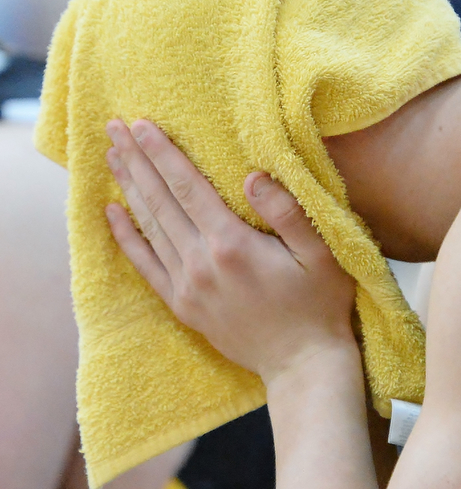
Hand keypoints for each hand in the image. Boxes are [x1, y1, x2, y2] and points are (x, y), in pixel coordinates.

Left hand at [105, 119, 357, 383]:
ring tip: (112, 157)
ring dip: (129, 189)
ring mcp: (187, 287)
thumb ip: (288, 213)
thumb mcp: (321, 254)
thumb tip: (253, 175)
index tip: (140, 124)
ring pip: (150, 228)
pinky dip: (126, 239)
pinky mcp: (183, 306)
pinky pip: (146, 266)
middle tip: (114, 128)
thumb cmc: (318, 305)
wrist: (302, 364)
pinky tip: (111, 215)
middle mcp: (201, 263)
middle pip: (160, 201)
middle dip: (136, 161)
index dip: (162, 153)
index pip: (187, 186)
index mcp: (231, 244)